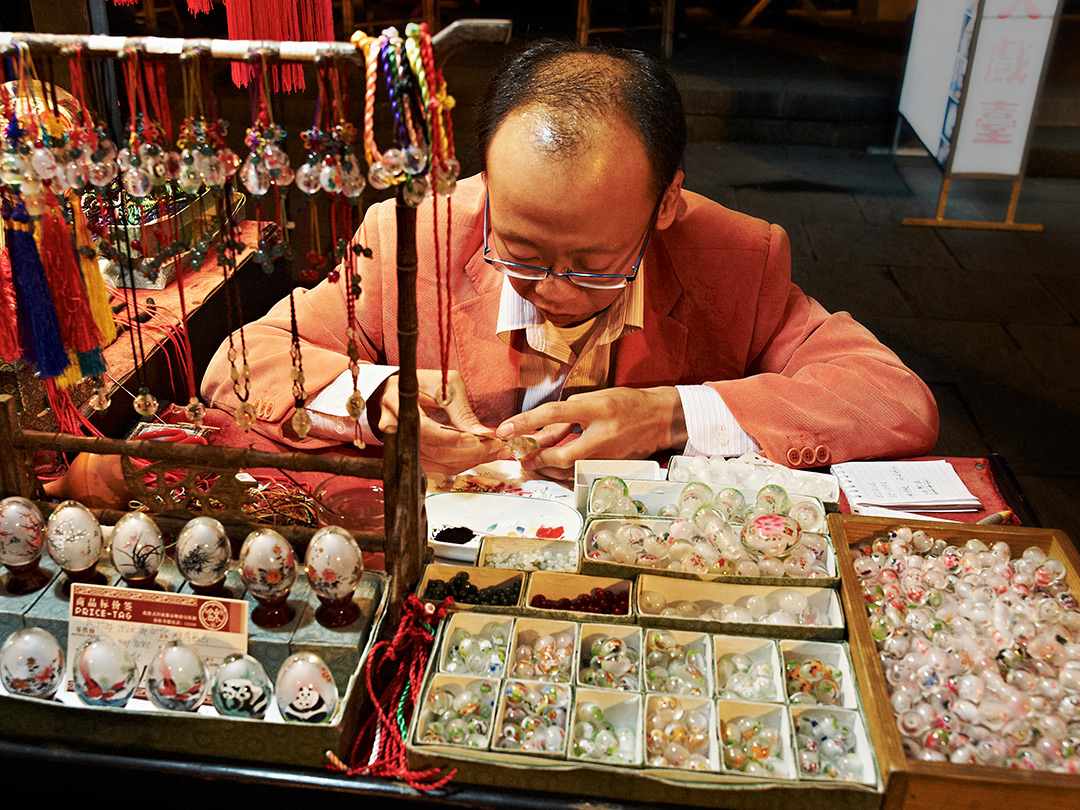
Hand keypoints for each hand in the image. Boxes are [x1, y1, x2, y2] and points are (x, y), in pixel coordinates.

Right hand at [378, 369, 509, 473]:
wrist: (404, 391)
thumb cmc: (425, 383)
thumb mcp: (447, 385)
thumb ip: (462, 411)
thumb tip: (483, 434)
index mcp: (399, 402)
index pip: (425, 429)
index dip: (451, 438)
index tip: (477, 439)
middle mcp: (394, 426)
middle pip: (433, 451)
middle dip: (468, 452)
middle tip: (494, 446)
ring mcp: (400, 443)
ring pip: (437, 463)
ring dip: (468, 461)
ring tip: (493, 452)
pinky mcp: (412, 454)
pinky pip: (437, 466)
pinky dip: (460, 464)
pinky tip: (478, 456)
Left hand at [495, 386, 686, 479]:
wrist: (660, 418)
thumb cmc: (625, 403)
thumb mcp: (594, 399)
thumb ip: (566, 416)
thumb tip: (540, 433)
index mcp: (597, 408)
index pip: (554, 414)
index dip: (526, 422)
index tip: (505, 429)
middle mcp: (604, 433)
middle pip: (561, 454)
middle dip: (537, 458)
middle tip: (523, 456)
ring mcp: (610, 454)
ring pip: (570, 470)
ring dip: (547, 468)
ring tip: (534, 462)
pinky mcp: (614, 467)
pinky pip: (582, 475)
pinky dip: (564, 473)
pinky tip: (555, 468)